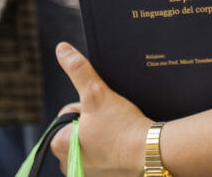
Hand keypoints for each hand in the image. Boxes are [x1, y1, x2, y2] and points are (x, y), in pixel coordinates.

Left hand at [50, 43, 150, 176]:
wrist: (152, 152)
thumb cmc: (122, 125)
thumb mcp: (97, 93)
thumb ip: (78, 70)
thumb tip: (61, 48)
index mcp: (59, 145)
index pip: (67, 116)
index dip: (85, 109)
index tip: (101, 112)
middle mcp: (67, 165)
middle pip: (76, 132)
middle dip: (91, 125)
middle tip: (111, 123)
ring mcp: (84, 176)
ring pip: (89, 147)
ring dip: (100, 140)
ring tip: (118, 135)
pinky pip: (102, 163)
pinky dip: (110, 156)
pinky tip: (123, 148)